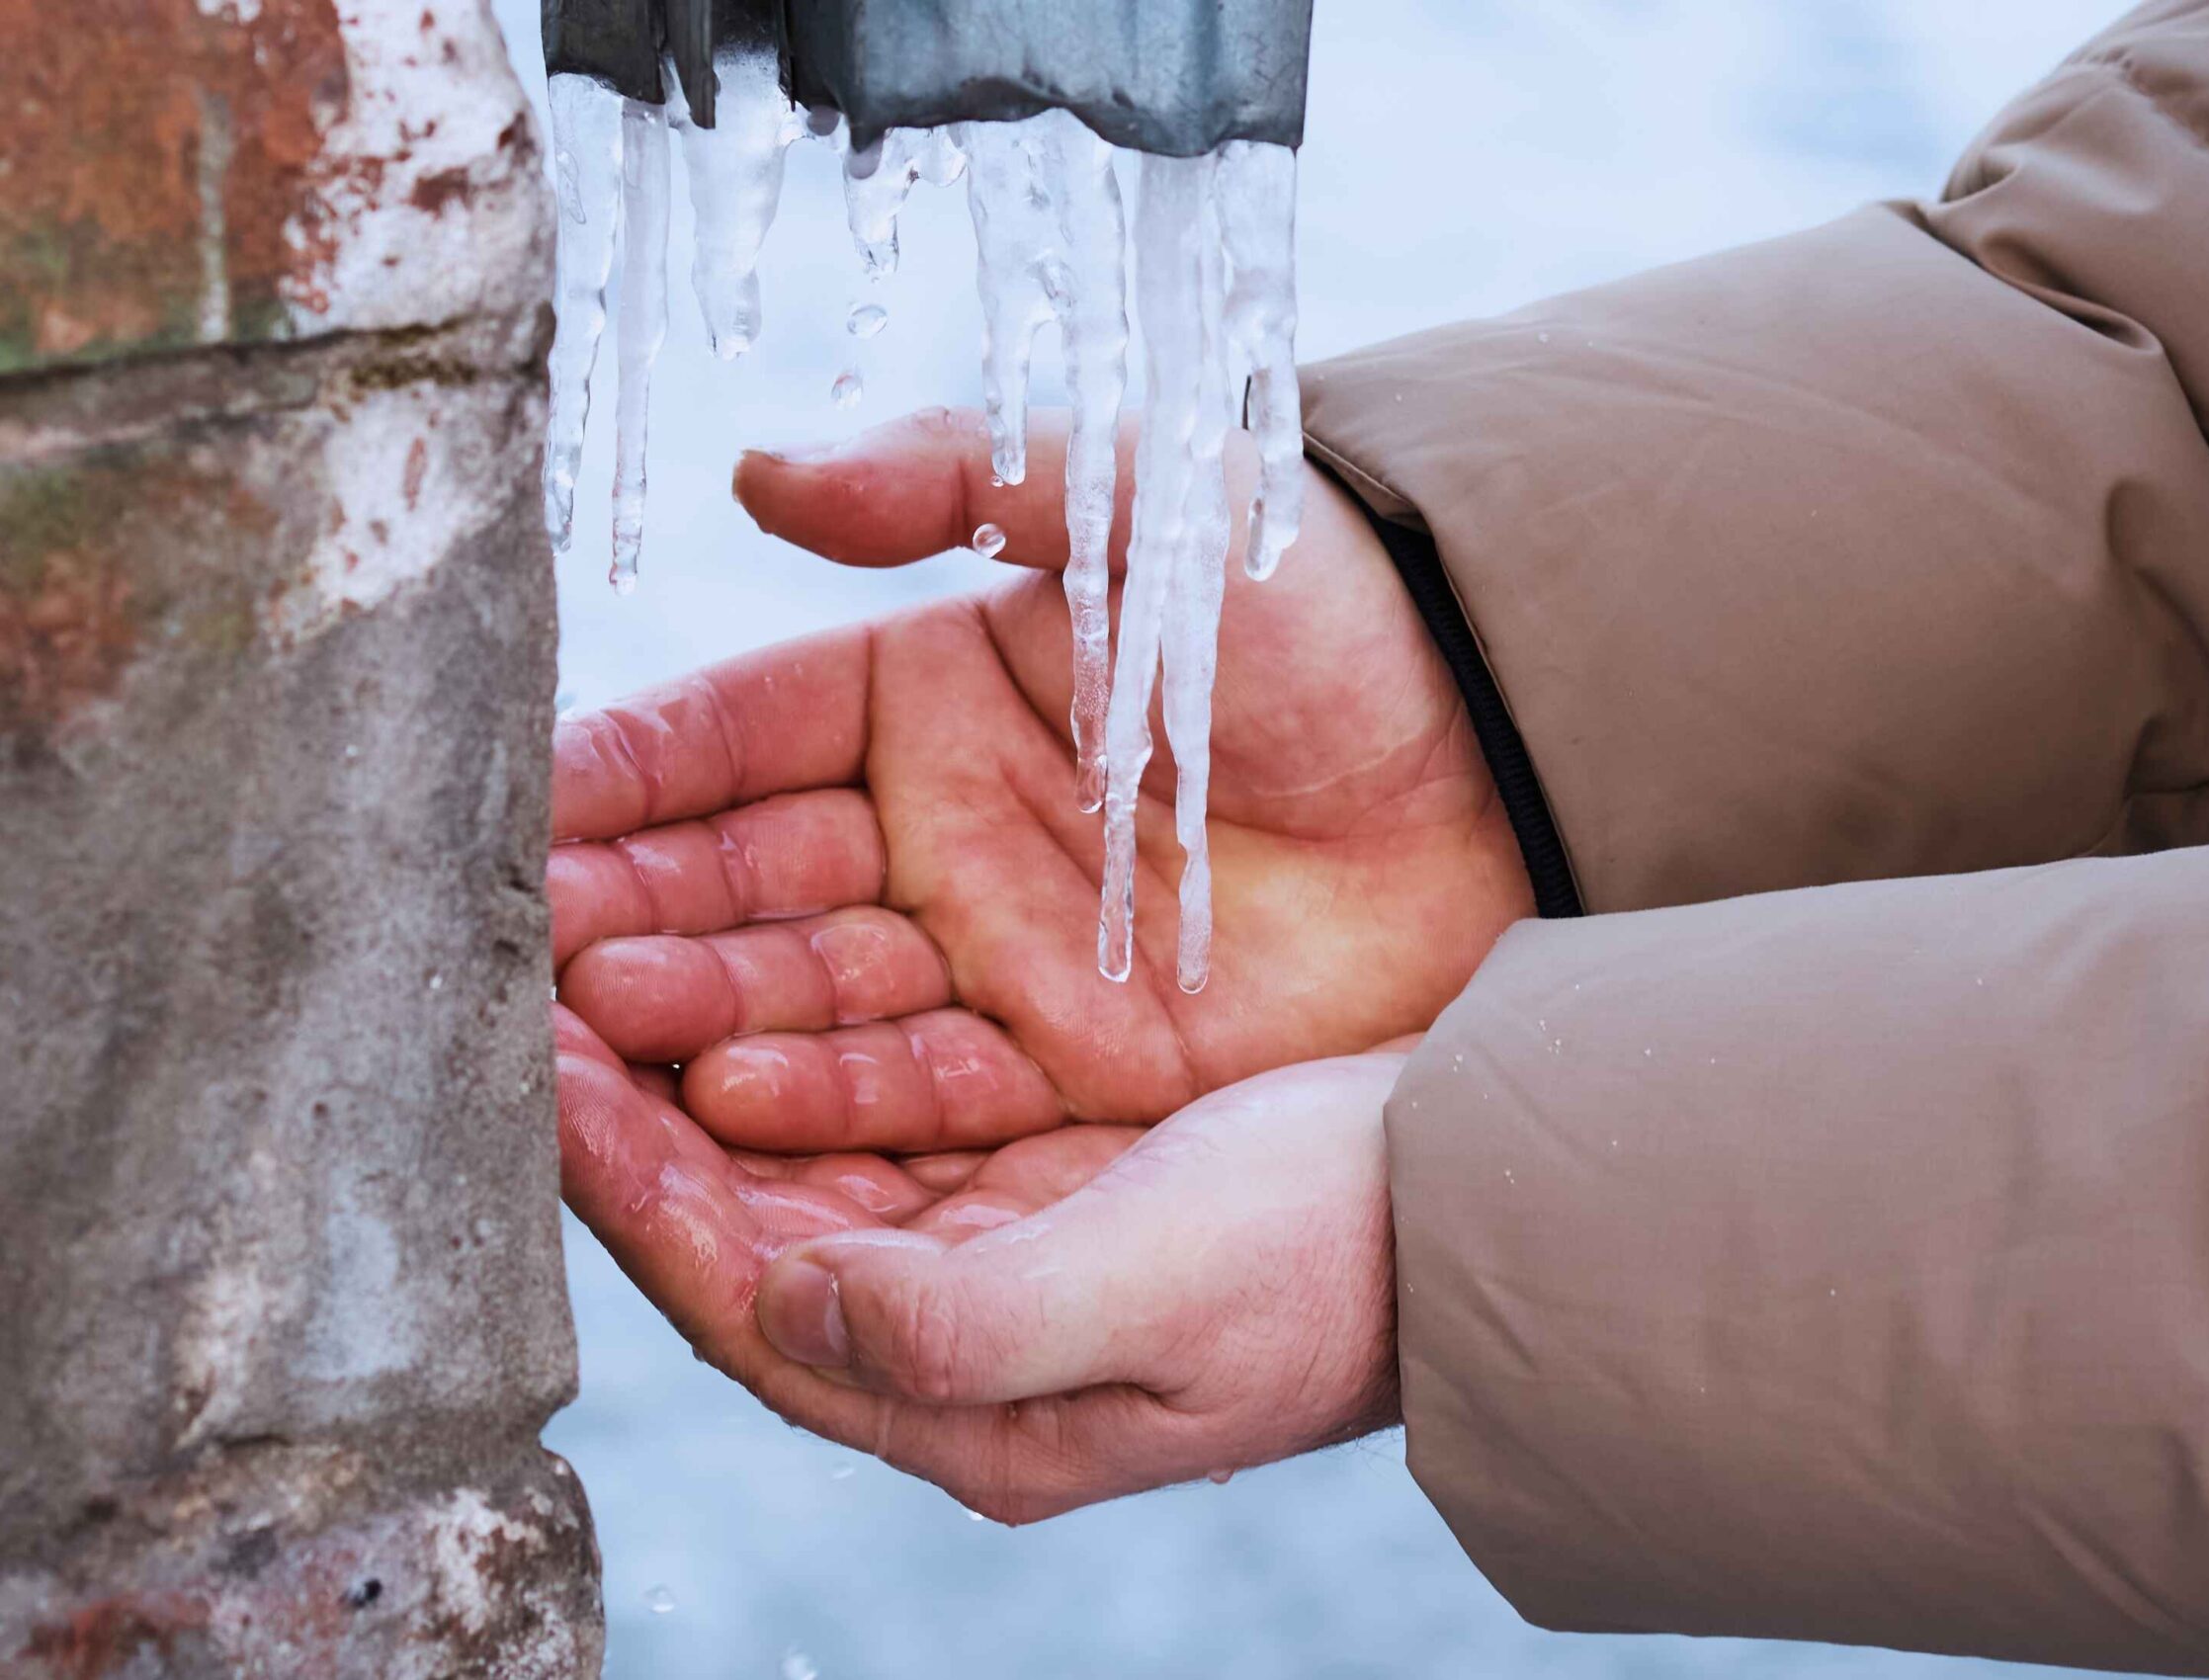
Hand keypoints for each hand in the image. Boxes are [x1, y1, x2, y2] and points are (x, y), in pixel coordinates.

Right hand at [550, 406, 1526, 1155]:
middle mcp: (935, 837)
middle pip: (744, 885)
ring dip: (700, 1016)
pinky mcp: (1065, 1068)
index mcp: (923, 695)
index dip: (628, 772)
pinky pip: (917, 1097)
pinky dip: (825, 1102)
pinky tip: (731, 1096)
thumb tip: (766, 469)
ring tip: (594, 1027)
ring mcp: (993, 960)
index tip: (520, 807)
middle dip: (631, 916)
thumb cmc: (1316, 610)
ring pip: (807, 1000)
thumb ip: (962, 474)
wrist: (1497, 766)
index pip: (734, 738)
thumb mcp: (1142, 498)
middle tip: (527, 946)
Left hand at [559, 996, 1404, 1520]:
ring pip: (800, 1172)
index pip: (754, 1306)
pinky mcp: (1033, 1183)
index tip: (544, 1081)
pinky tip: (746, 984)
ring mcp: (997, 1261)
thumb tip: (792, 1304)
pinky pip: (874, 1122)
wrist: (1472, 1202)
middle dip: (639, 1129)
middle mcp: (965, 1344)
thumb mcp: (1160, 1293)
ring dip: (700, 1081)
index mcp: (980, 1406)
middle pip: (752, 1237)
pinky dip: (798, 1055)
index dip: (640, 1196)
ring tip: (606, 975)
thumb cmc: (1340, 1256)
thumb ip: (970, 1322)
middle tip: (532, 1004)